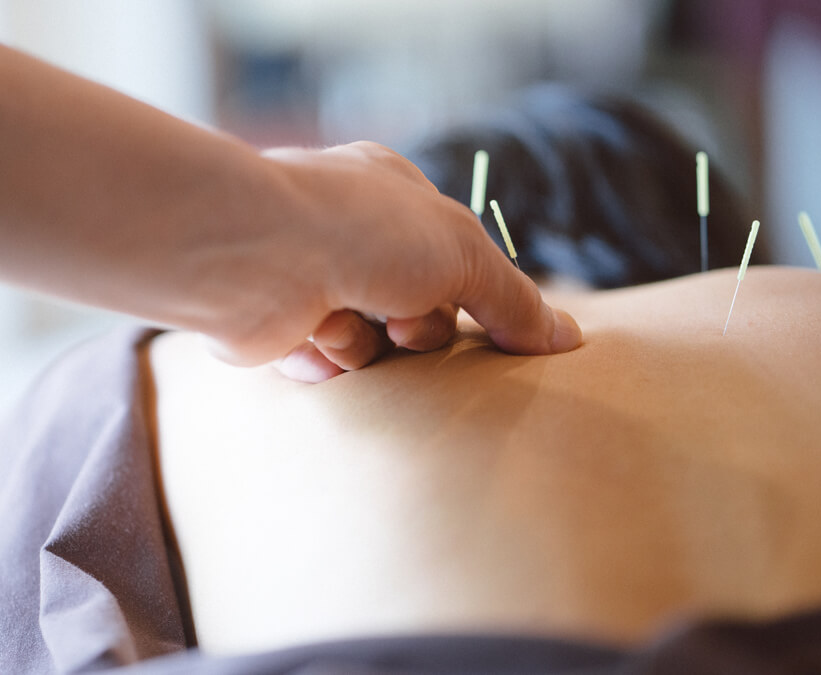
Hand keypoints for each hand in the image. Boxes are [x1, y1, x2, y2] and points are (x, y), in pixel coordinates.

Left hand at [204, 141, 581, 381]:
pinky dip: (325, 360)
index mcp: (392, 194)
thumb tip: (566, 338)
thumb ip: (513, 300)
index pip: (453, 256)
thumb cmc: (361, 231)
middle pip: (415, 309)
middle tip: (404, 324)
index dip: (471, 294)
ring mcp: (309, 279)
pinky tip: (311, 338)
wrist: (255, 254)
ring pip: (372, 344)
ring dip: (368, 346)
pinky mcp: (277, 326)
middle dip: (417, 328)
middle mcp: (348, 233)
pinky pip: (324, 366)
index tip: (495, 331)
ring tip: (344, 322)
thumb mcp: (463, 253)